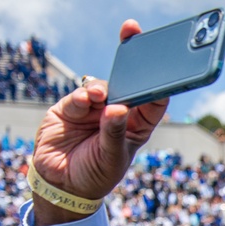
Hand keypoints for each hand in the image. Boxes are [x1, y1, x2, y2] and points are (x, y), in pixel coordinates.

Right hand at [31, 19, 169, 225]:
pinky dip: (82, 96)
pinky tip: (86, 100)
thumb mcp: (110, 158)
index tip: (163, 70)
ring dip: (101, 88)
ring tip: (99, 95)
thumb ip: (113, 134)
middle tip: (133, 39)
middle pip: (127, 85)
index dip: (158, 85)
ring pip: (102, 87)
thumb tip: (118, 109)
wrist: (61, 186)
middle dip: (131, 64)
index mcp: (137, 126)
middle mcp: (116, 113)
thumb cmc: (95, 175)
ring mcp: (92, 109)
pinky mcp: (68, 109)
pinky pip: (79, 96)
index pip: (152, 102)